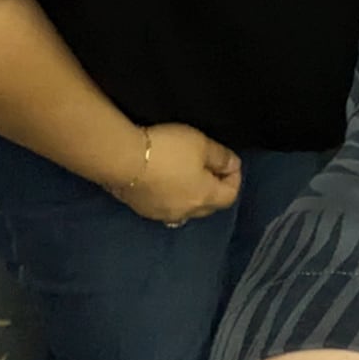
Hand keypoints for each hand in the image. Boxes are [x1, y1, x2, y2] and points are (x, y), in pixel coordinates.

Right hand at [115, 123, 241, 225]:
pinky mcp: (143, 211)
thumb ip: (221, 157)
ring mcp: (162, 215)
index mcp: (204, 198)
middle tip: (210, 167)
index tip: (229, 161)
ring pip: (187, 209)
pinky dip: (173, 197)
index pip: (230, 196)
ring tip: (188, 174)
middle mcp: (186, 212)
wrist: (123, 161)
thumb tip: (233, 166)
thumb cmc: (168, 150)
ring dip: (193, 195)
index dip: (235, 178)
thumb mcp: (202, 144)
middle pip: (210, 206)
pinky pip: (167, 208)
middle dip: (215, 188)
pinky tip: (166, 182)